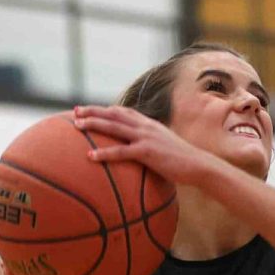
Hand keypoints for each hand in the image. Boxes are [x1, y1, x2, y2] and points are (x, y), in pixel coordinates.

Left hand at [73, 104, 216, 188]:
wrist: (199, 165)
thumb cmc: (183, 161)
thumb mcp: (165, 146)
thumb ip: (151, 144)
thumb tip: (139, 152)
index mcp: (149, 124)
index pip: (123, 111)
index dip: (104, 109)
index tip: (88, 110)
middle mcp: (145, 126)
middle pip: (114, 114)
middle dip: (93, 111)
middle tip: (75, 112)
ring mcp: (146, 137)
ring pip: (114, 127)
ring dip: (93, 124)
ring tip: (76, 125)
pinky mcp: (148, 152)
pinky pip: (121, 152)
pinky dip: (104, 153)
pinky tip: (90, 156)